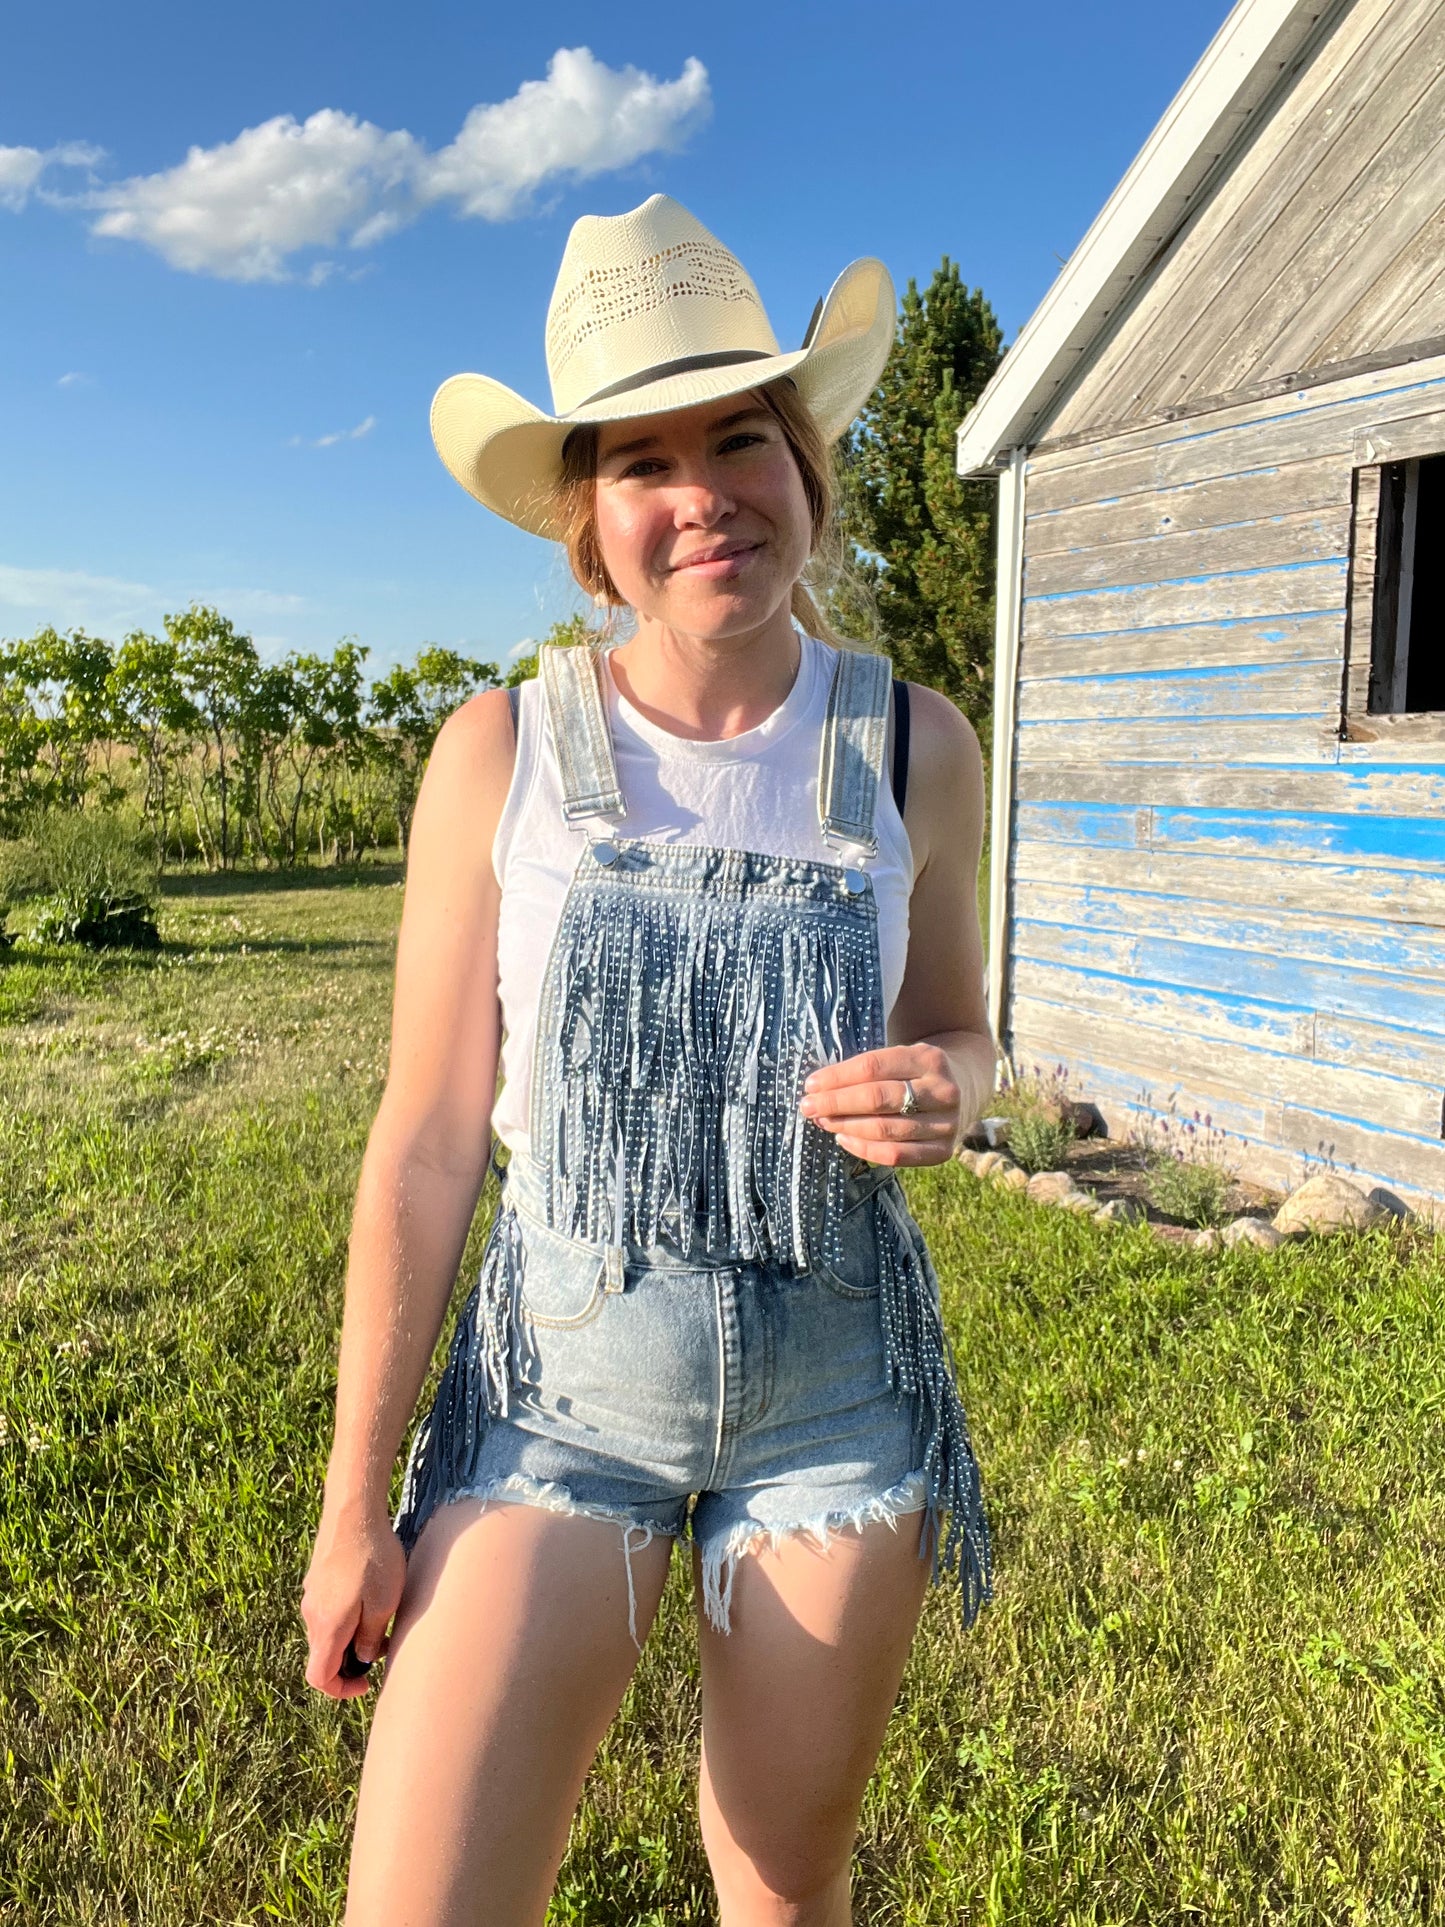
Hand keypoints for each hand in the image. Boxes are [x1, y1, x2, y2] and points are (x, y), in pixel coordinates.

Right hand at [300, 1497, 407, 1699]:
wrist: (353, 1511)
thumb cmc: (373, 1558)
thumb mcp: (383, 1604)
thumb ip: (370, 1638)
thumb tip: (362, 1660)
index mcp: (327, 1627)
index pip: (318, 1677)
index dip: (340, 1690)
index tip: (366, 1683)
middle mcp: (311, 1614)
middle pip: (323, 1654)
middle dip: (351, 1660)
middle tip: (382, 1645)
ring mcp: (311, 1595)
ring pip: (327, 1631)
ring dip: (350, 1635)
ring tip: (380, 1617)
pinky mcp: (316, 1578)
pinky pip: (327, 1610)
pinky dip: (345, 1616)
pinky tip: (368, 1594)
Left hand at [796, 1044, 961, 1166]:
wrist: (964, 1088)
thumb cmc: (915, 1071)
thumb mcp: (901, 1056)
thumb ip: (868, 1068)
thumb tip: (818, 1087)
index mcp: (929, 1058)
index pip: (873, 1067)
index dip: (838, 1077)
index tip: (811, 1084)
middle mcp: (942, 1091)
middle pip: (878, 1098)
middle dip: (836, 1103)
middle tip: (809, 1106)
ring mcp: (947, 1123)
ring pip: (885, 1129)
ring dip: (846, 1126)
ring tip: (823, 1121)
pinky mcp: (943, 1151)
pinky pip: (896, 1156)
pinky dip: (864, 1150)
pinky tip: (844, 1139)